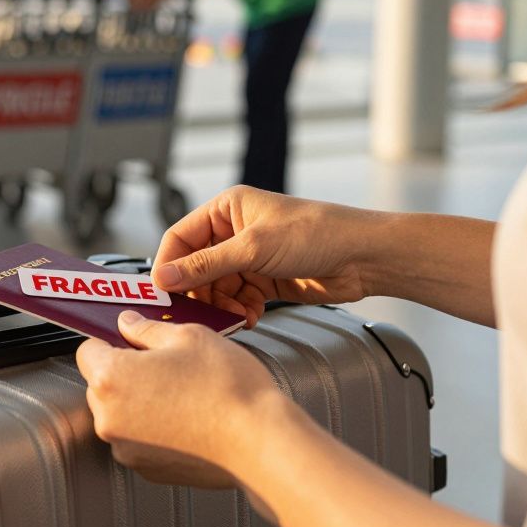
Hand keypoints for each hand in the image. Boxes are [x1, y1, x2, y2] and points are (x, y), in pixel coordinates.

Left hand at [76, 310, 283, 487]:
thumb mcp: (188, 336)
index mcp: (111, 378)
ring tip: (182, 393)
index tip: (132, 341)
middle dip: (126, 372)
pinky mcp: (147, 470)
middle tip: (166, 365)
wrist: (260, 442)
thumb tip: (128, 323)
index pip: (87, 350)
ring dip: (140, 402)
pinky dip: (154, 429)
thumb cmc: (227, 388)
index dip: (111, 341)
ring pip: (121, 414)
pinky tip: (187, 418)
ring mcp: (126, 448)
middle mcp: (109, 418)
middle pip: (101, 385)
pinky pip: (139, 440)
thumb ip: (146, 329)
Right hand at [154, 185, 380, 326]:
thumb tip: (165, 277)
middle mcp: (233, 231)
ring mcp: (249, 257)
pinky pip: (237, 299)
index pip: (180, 238)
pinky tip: (250, 316)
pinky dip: (239, 311)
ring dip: (221, 305)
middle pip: (196, 267)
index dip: (168, 265)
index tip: (163, 293)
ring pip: (216, 287)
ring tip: (234, 315)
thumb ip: (206, 265)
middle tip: (197, 314)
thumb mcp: (253, 248)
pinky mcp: (264, 280)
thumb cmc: (317, 233)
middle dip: (198, 291)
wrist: (363, 257)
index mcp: (226, 209)